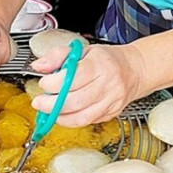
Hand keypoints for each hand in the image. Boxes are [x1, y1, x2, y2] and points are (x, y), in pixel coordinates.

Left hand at [29, 44, 143, 127]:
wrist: (134, 71)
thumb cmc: (107, 60)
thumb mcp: (82, 50)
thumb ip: (58, 56)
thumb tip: (39, 66)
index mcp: (100, 65)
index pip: (74, 78)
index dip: (55, 83)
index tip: (44, 83)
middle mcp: (108, 85)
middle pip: (76, 101)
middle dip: (52, 104)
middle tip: (39, 102)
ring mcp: (111, 102)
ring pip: (81, 116)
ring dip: (59, 116)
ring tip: (48, 111)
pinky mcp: (111, 113)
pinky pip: (87, 122)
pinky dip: (70, 121)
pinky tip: (62, 115)